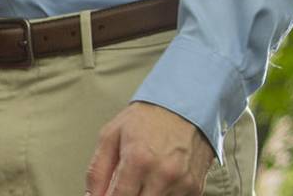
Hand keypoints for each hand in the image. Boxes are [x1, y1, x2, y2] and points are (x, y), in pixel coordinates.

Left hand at [86, 102, 215, 195]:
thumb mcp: (111, 135)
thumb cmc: (147, 119)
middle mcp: (162, 174)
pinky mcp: (195, 188)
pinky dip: (162, 195)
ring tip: (142, 181)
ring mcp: (182, 183)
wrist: (184, 106)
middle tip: (125, 186)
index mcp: (138, 159)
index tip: (108, 195)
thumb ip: (98, 170)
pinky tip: (158, 182)